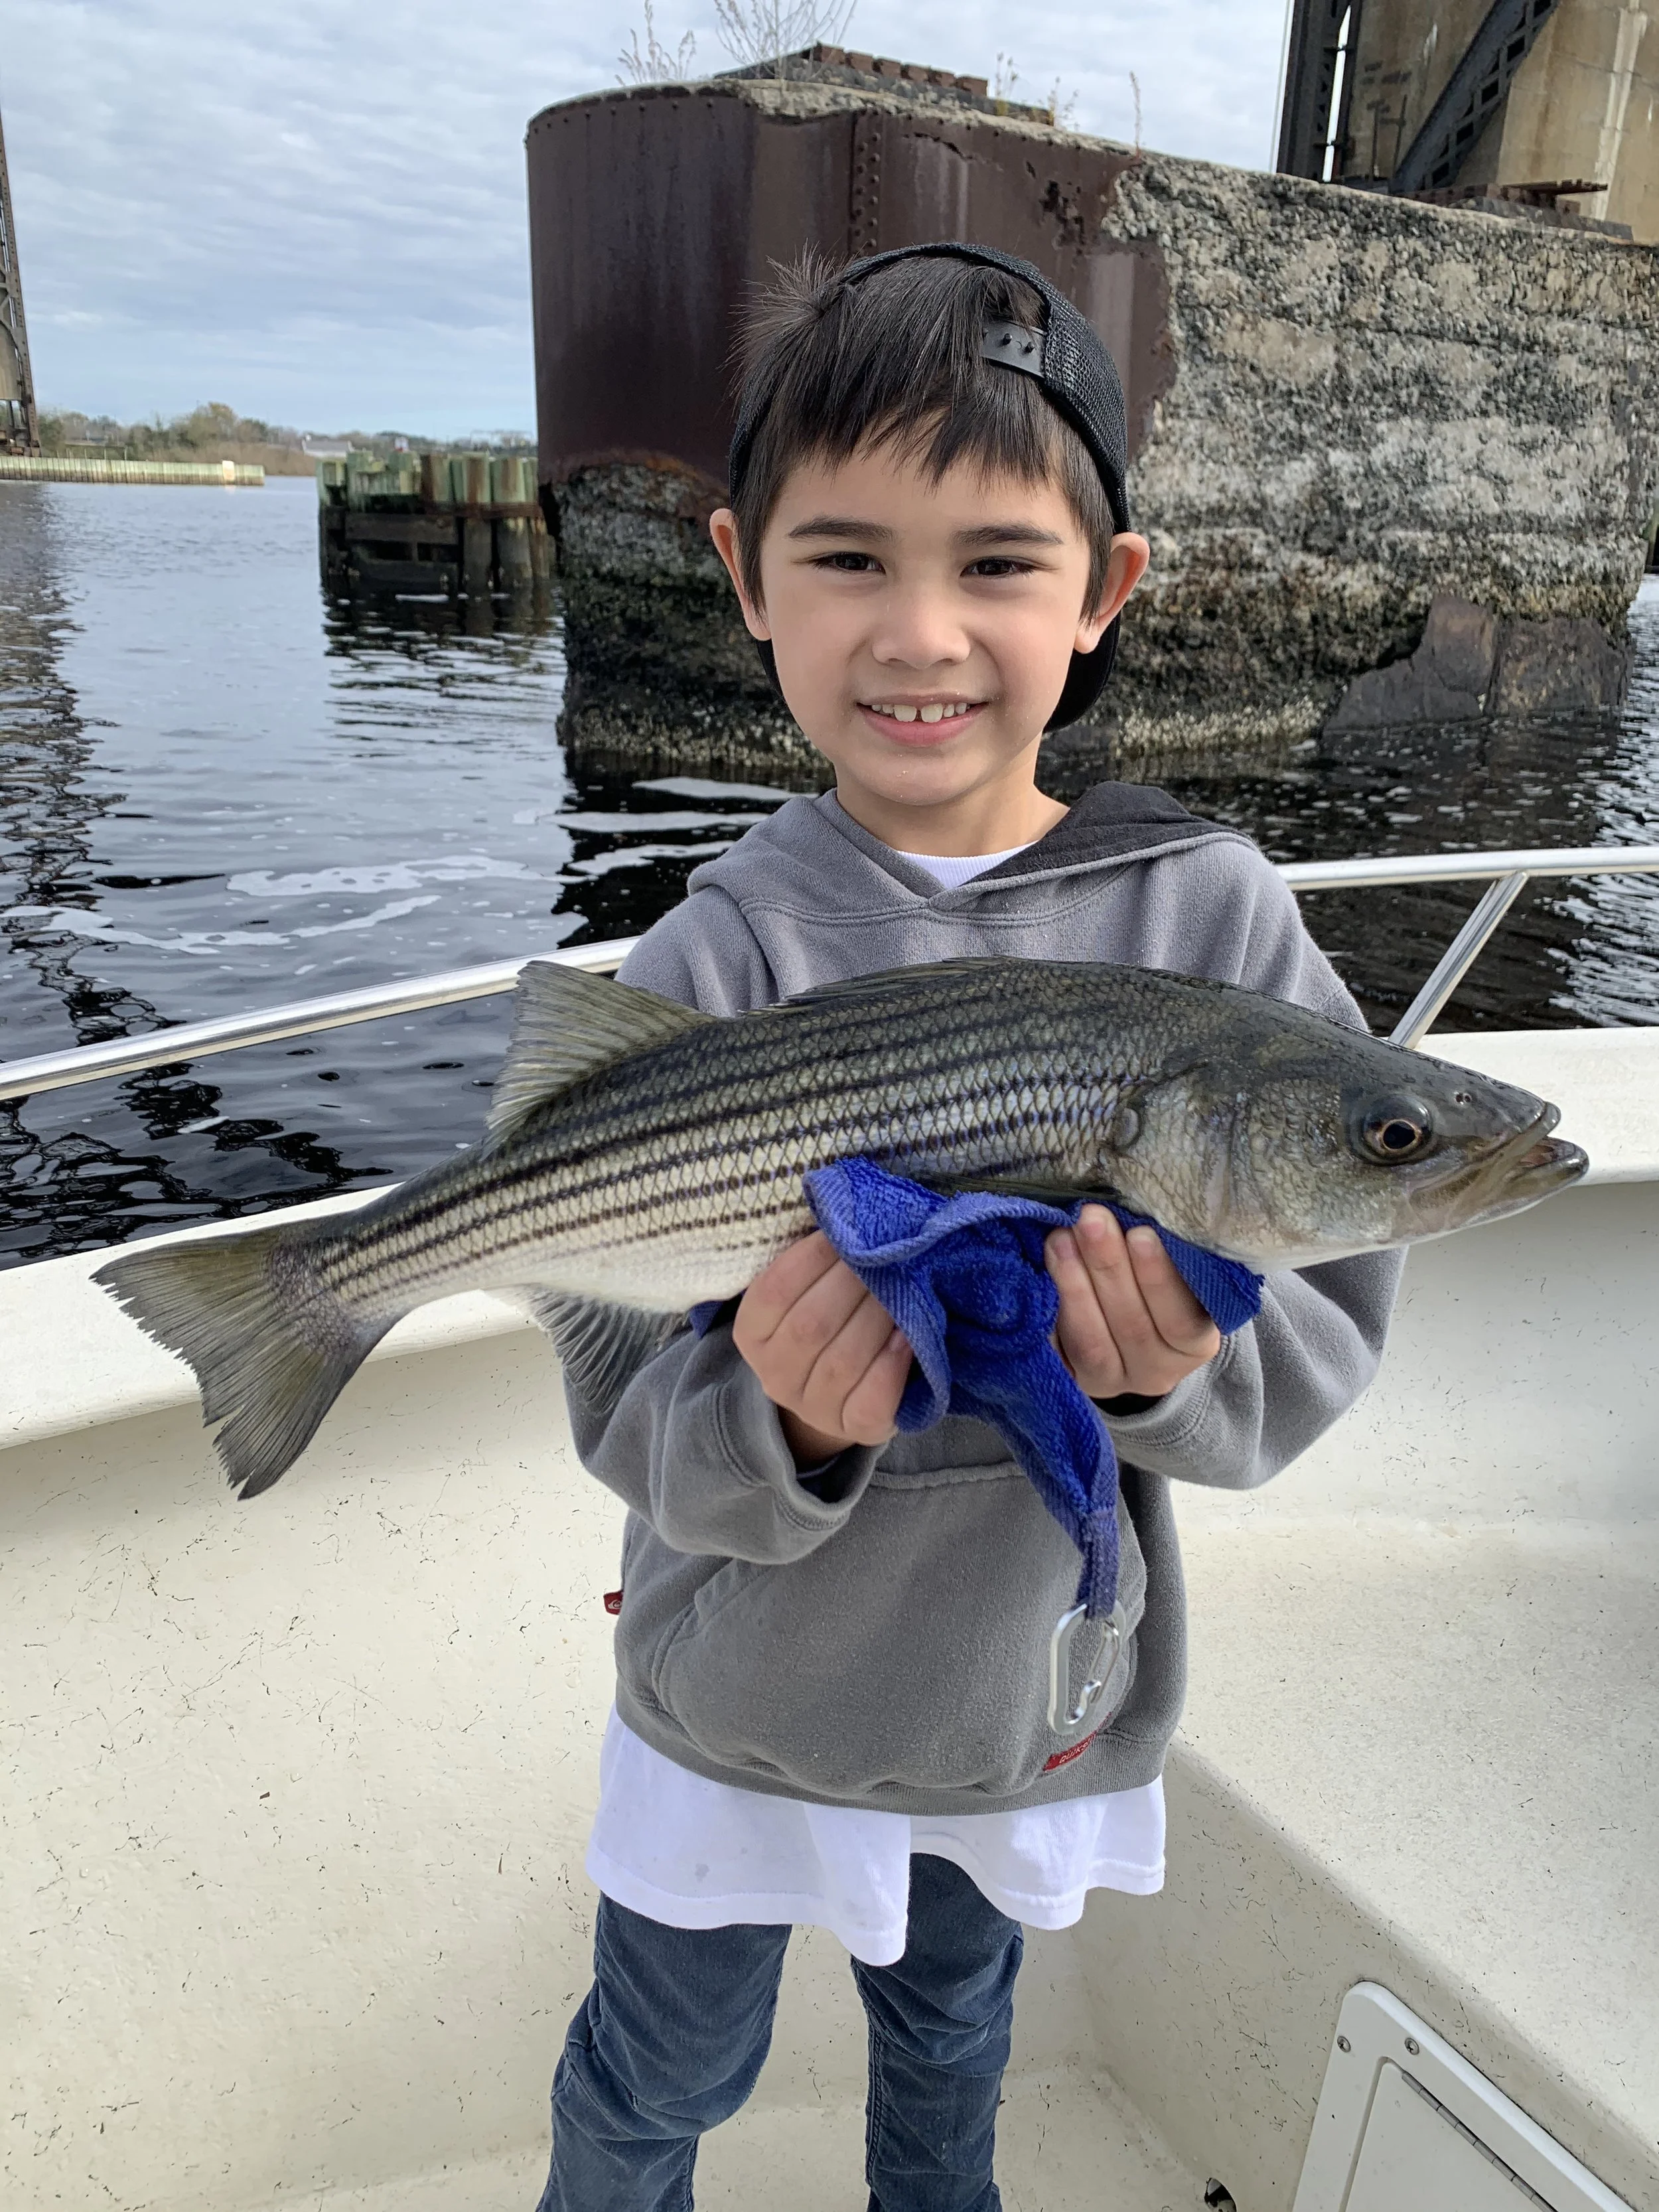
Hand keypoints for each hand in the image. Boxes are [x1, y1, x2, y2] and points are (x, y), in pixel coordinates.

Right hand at [733, 1231, 912, 1464]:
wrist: (833, 1397)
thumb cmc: (823, 1325)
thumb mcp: (802, 1295)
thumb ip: (814, 1262)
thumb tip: (844, 1209)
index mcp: (751, 1334)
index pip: (773, 1291)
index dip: (810, 1257)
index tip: (844, 1231)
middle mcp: (774, 1374)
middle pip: (811, 1325)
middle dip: (853, 1284)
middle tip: (885, 1254)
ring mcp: (812, 1406)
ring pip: (843, 1361)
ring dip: (878, 1319)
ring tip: (905, 1289)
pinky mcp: (854, 1428)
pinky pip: (870, 1400)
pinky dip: (891, 1367)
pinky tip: (908, 1339)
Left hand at [1046, 1206, 1220, 1403]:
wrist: (1119, 1327)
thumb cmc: (1151, 1282)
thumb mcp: (1171, 1271)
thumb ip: (1157, 1248)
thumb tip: (1127, 1206)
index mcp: (1194, 1344)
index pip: (1183, 1320)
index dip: (1161, 1279)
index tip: (1141, 1234)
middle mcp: (1157, 1371)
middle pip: (1133, 1327)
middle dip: (1108, 1267)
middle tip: (1091, 1220)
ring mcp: (1113, 1381)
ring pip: (1093, 1345)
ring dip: (1074, 1287)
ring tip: (1060, 1239)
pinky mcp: (1073, 1383)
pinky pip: (1058, 1356)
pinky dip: (1049, 1314)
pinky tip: (1037, 1277)